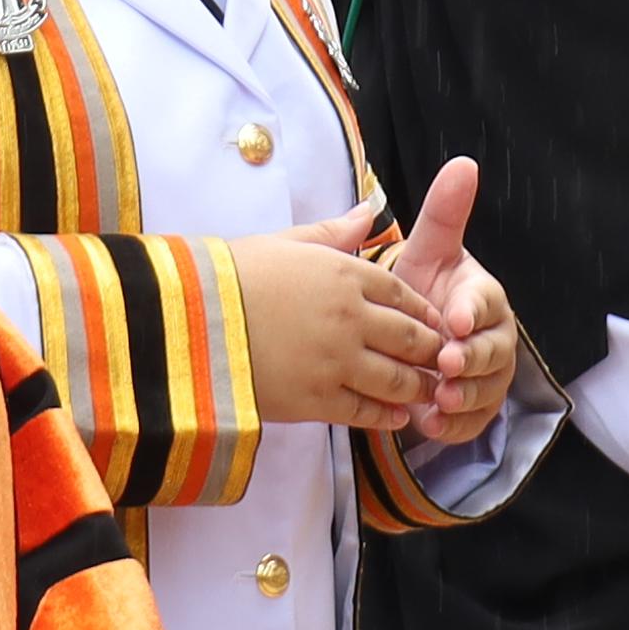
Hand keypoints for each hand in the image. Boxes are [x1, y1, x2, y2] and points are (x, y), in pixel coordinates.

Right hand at [227, 210, 469, 434]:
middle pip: (410, 338)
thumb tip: (369, 211)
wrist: (188, 320)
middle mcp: (350, 317)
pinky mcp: (317, 399)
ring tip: (425, 392)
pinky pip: (366, 411)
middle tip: (440, 361)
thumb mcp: (283, 242)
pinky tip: (397, 418)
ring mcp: (337, 361)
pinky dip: (388, 416)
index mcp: (344, 274)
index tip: (434, 322)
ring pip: (396, 379)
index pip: (402, 293)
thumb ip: (333, 233)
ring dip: (416, 387)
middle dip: (430, 352)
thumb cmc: (230, 275)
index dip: (423, 312)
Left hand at [376, 162, 519, 430]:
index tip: (455, 318)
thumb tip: (463, 162)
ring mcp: (486, 377)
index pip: (486, 303)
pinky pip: (469, 423)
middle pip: (492, 352)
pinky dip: (452, 427)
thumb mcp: (429, 250)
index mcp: (483, 298)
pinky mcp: (473, 409)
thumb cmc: (424, 287)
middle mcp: (493, 339)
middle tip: (445, 363)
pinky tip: (428, 425)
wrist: (413, 334)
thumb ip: (445, 213)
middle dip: (470, 359)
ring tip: (436, 398)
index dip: (472, 311)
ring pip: (484, 391)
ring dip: (463, 397)